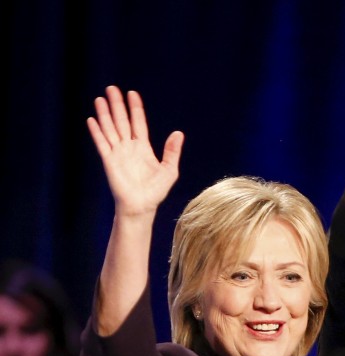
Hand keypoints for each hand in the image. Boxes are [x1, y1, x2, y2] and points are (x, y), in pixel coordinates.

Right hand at [86, 86, 183, 217]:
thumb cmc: (156, 191)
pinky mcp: (109, 161)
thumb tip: (178, 133)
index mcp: (143, 148)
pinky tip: (92, 120)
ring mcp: (118, 153)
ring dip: (105, 114)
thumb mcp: (169, 170)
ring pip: (110, 128)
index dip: (135, 108)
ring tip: (100, 99)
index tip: (132, 93)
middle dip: (117, 105)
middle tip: (111, 88)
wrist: (141, 206)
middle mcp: (129, 147)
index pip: (138, 122)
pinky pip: (102, 143)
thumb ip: (172, 151)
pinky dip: (97, 132)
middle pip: (121, 121)